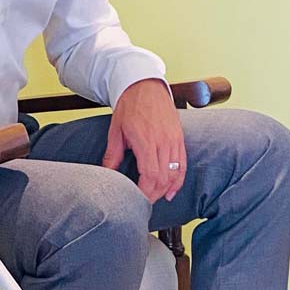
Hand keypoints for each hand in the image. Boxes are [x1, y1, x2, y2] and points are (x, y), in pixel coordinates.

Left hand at [101, 79, 185, 202]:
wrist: (145, 86)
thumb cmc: (129, 107)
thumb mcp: (116, 131)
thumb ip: (113, 155)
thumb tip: (107, 174)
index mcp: (146, 141)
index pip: (150, 176)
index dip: (145, 193)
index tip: (137, 201)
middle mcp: (163, 142)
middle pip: (163, 178)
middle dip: (154, 195)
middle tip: (143, 204)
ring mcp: (174, 140)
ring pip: (175, 173)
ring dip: (166, 189)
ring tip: (156, 199)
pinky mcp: (179, 138)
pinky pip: (183, 164)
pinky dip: (178, 179)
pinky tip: (172, 191)